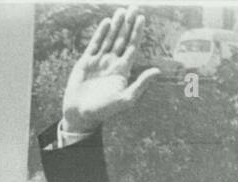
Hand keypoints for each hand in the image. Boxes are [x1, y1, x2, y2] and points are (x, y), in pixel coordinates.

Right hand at [61, 6, 158, 134]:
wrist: (80, 115)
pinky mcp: (85, 62)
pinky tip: (106, 22)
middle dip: (128, 24)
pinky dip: (100, 33)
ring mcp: (99, 61)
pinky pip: (94, 44)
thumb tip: (157, 71)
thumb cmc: (103, 110)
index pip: (132, 46)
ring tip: (121, 11)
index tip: (141, 18)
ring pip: (109, 39)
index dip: (137, 32)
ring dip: (115, 25)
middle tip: (133, 7)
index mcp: (122, 70)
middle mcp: (112, 63)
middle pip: (122, 39)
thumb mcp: (125, 99)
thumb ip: (141, 85)